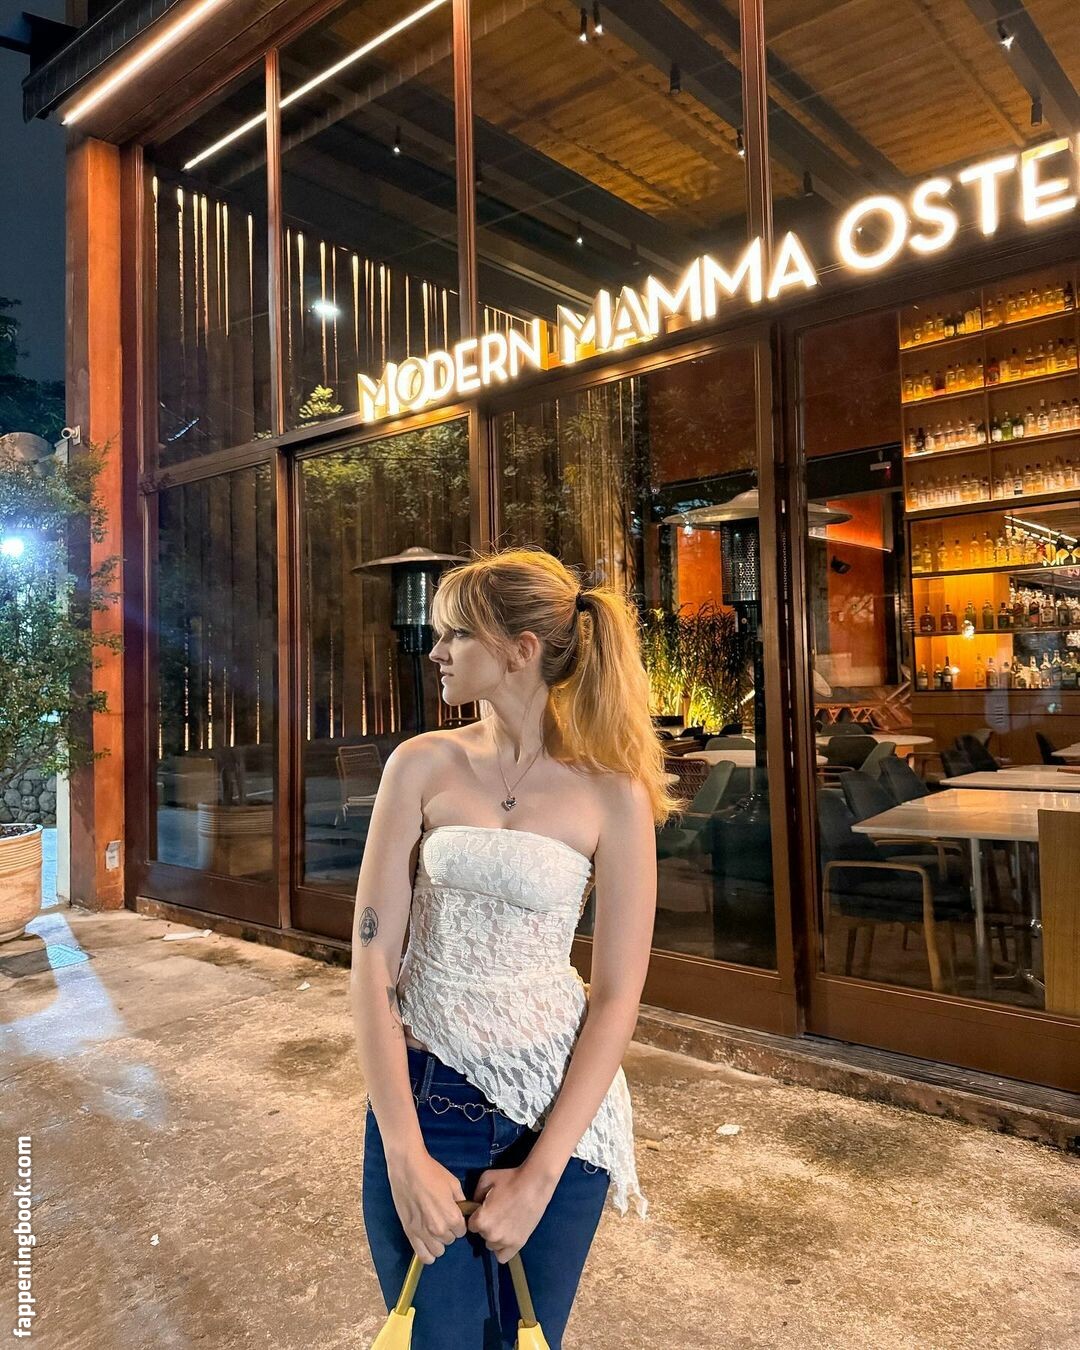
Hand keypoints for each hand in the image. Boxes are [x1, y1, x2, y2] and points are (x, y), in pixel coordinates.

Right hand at [387, 1151, 468, 1265]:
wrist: (408, 1168)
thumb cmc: (432, 1173)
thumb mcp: (454, 1184)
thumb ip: (461, 1202)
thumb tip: (464, 1211)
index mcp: (452, 1217)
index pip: (461, 1231)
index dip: (458, 1222)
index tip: (452, 1214)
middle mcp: (439, 1230)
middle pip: (450, 1240)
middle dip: (448, 1230)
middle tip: (441, 1217)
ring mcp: (423, 1234)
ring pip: (438, 1251)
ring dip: (438, 1241)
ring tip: (433, 1228)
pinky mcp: (410, 1234)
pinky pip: (423, 1256)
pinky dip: (427, 1253)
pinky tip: (427, 1242)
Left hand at [467, 1165, 556, 1263]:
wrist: (534, 1183)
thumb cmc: (509, 1178)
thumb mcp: (486, 1180)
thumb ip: (475, 1195)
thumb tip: (474, 1205)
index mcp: (481, 1220)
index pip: (471, 1225)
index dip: (477, 1216)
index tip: (484, 1210)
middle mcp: (491, 1234)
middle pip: (482, 1235)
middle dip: (486, 1225)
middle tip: (497, 1213)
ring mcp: (505, 1241)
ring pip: (492, 1245)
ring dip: (495, 1236)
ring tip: (504, 1222)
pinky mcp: (518, 1244)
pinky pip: (503, 1257)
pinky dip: (502, 1249)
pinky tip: (506, 1237)